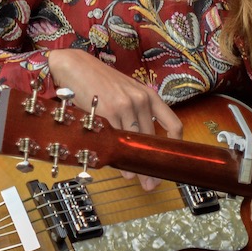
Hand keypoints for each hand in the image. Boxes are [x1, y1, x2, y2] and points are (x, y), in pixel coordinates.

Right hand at [47, 48, 181, 190]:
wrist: (76, 66)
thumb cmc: (100, 81)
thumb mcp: (126, 93)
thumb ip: (136, 114)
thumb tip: (140, 145)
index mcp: (150, 96)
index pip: (174, 125)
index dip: (175, 147)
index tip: (171, 161)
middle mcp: (141, 100)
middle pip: (152, 141)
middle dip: (151, 164)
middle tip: (150, 183)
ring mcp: (125, 106)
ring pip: (134, 143)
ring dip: (133, 164)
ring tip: (134, 178)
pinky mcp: (108, 112)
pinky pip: (115, 140)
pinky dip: (116, 155)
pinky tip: (115, 163)